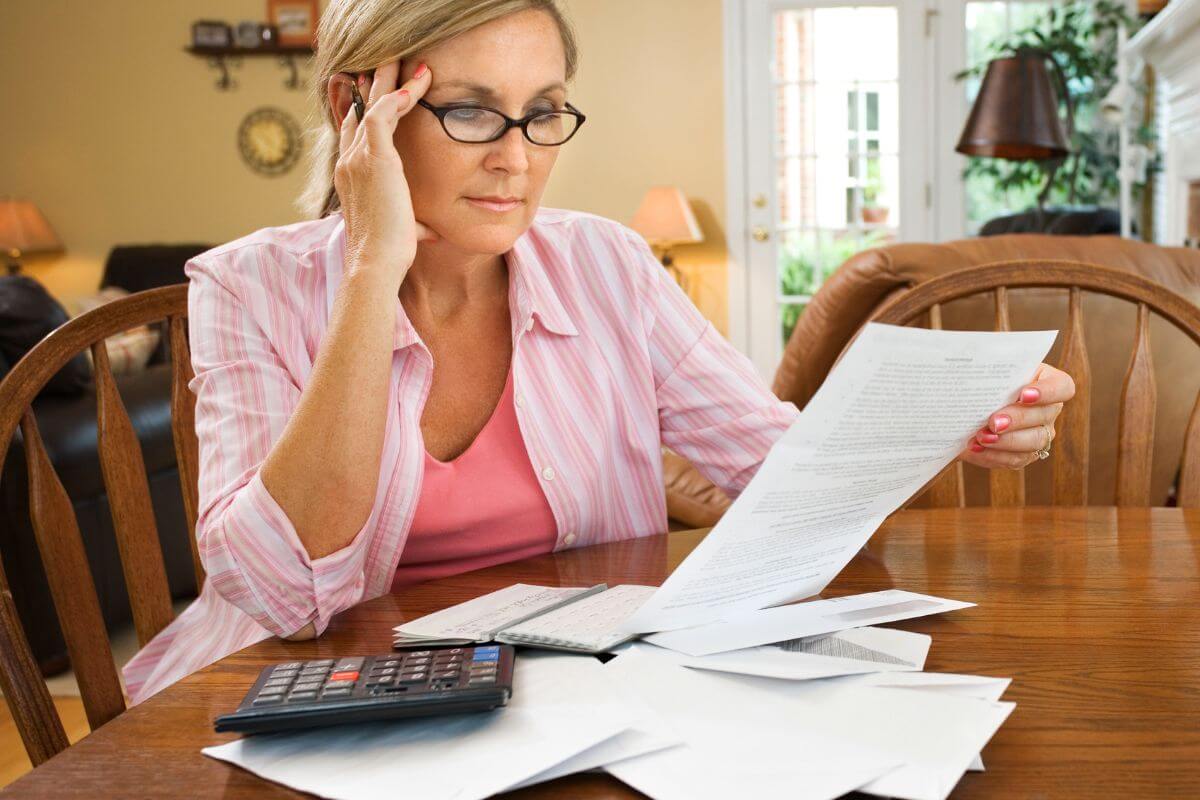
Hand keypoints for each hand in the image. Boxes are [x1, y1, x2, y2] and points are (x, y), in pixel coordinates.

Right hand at [333, 59, 437, 288]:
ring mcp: (357, 158)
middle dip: (376, 86)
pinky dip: (399, 97)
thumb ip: (414, 225)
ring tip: (411, 63)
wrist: (375, 261)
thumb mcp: (402, 231)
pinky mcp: (373, 158)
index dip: (367, 112)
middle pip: (360, 111)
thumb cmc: (388, 254)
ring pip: (372, 106)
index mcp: (352, 177)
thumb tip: (432, 233)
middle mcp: (349, 162)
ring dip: (390, 82)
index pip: (355, 134)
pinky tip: (417, 85)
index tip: (384, 95)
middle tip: (390, 62)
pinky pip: (383, 114)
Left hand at [960, 363, 1075, 469]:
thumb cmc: (984, 379)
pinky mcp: (1025, 453)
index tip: (1024, 395)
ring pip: (1034, 441)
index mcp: (1047, 380)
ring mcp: (1041, 432)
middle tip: (994, 422)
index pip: (1062, 387)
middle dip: (1018, 420)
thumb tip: (973, 373)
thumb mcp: (989, 369)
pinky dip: (994, 455)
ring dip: (1006, 441)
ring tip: (981, 438)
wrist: (969, 404)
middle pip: (1045, 416)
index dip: (1047, 392)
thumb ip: (990, 368)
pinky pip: (1016, 459)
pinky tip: (975, 449)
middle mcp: (1049, 408)